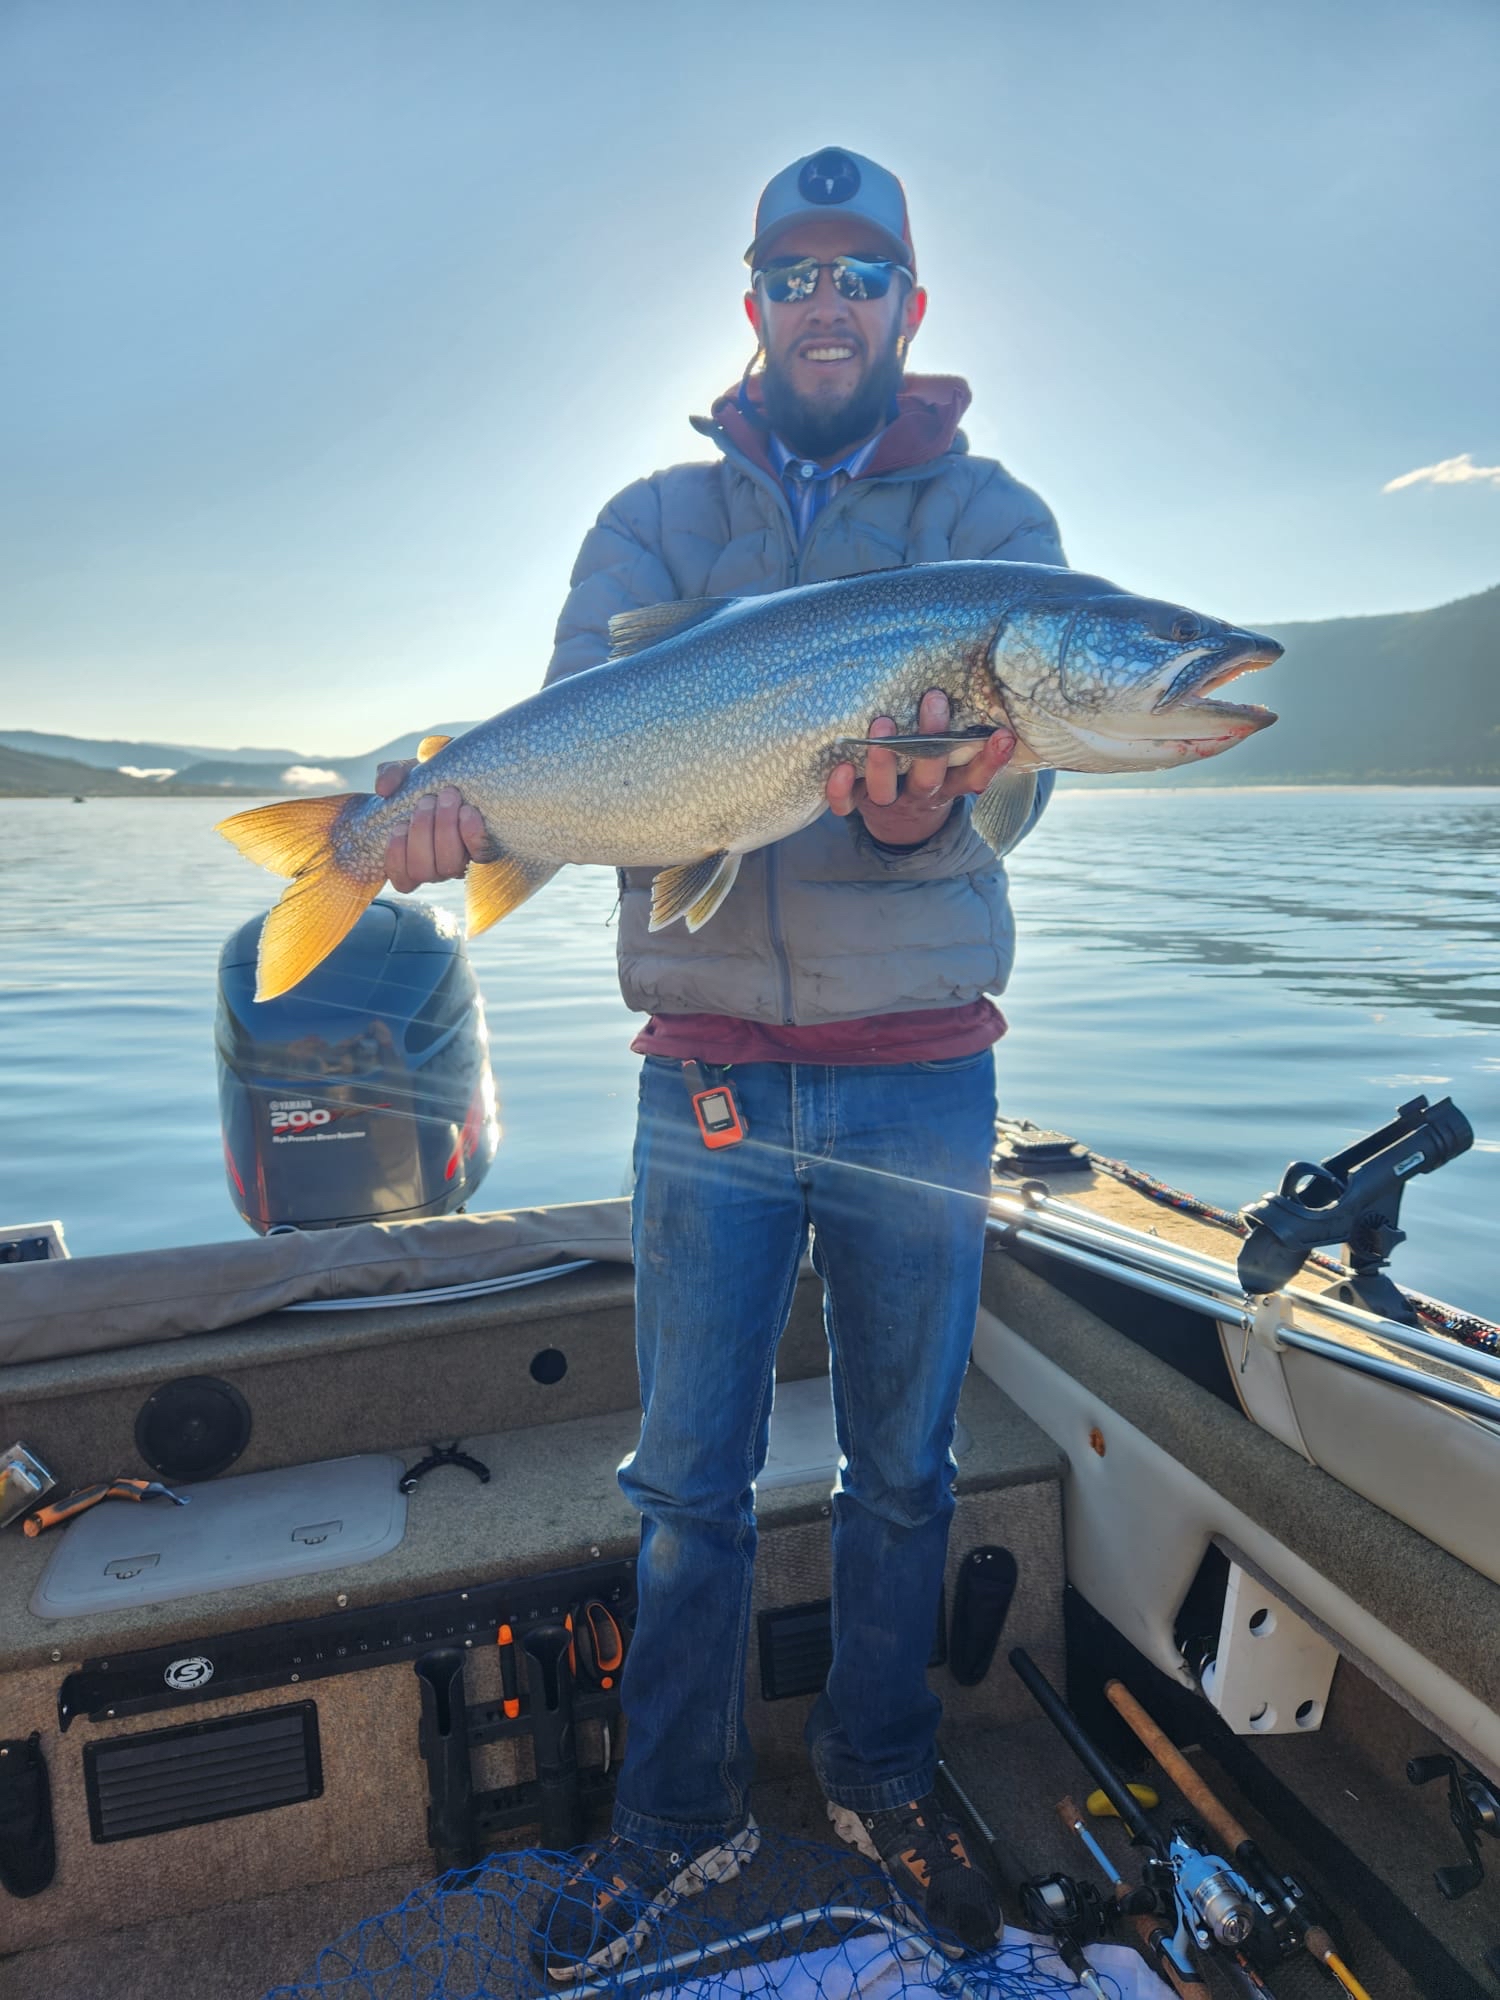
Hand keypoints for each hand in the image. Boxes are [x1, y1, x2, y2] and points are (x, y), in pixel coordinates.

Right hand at [375, 760, 495, 890]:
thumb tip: (383, 789)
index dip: (397, 857)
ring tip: (447, 796)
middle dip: (422, 833)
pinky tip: (468, 811)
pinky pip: (480, 854)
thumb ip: (390, 776)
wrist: (463, 779)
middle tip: (427, 799)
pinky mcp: (483, 851)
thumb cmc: (427, 784)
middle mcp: (435, 868)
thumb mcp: (405, 775)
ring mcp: (460, 861)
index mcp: (410, 859)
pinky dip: (472, 834)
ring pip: (449, 865)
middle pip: (423, 870)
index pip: (402, 880)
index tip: (399, 826)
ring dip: (445, 829)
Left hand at [825, 690, 1016, 845]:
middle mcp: (919, 794)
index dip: (990, 760)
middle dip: (932, 739)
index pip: (974, 776)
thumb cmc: (928, 773)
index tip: (1003, 735)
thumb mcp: (951, 764)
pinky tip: (840, 765)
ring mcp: (887, 801)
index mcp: (948, 785)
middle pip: (929, 776)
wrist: (899, 822)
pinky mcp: (857, 805)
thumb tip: (980, 682)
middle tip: (934, 699)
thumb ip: (961, 737)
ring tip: (882, 722)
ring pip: (884, 789)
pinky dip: (840, 789)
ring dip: (883, 760)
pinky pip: (845, 804)